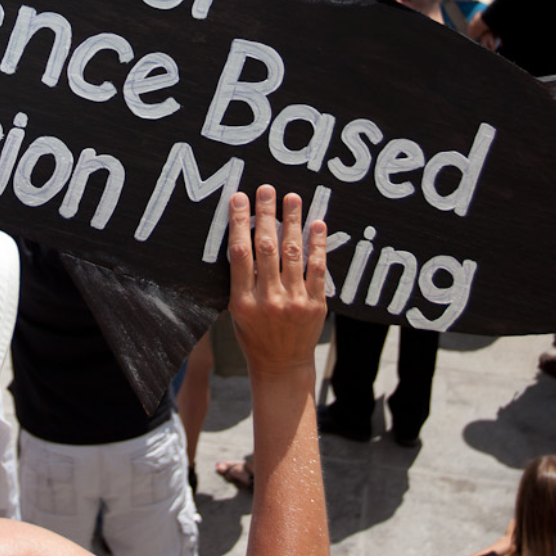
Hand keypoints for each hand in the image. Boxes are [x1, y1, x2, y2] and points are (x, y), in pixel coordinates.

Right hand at [227, 187, 326, 377]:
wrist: (282, 366)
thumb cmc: (254, 335)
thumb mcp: (237, 310)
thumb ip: (241, 278)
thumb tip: (244, 236)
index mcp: (243, 301)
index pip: (240, 253)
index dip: (239, 223)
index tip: (239, 198)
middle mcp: (268, 300)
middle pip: (266, 248)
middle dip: (266, 214)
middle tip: (266, 189)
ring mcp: (294, 301)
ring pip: (292, 253)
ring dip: (292, 222)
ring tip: (292, 198)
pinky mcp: (316, 304)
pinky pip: (317, 268)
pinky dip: (317, 244)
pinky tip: (316, 223)